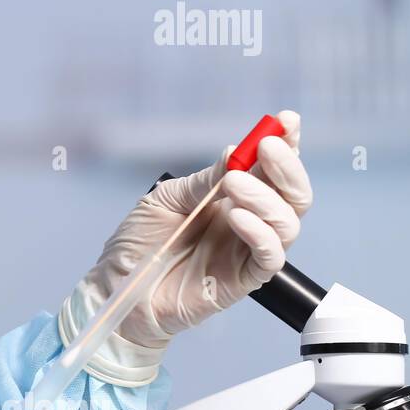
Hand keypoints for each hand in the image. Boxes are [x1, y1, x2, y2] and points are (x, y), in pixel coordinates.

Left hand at [65, 110, 312, 382]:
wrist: (116, 288)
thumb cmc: (139, 244)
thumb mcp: (166, 199)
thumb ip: (203, 181)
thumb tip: (235, 153)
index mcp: (232, 198)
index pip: (271, 170)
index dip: (286, 144)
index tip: (287, 120)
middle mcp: (248, 222)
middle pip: (292, 195)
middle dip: (286, 167)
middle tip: (265, 148)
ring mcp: (247, 251)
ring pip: (287, 222)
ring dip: (266, 197)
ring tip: (232, 184)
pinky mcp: (243, 280)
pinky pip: (269, 256)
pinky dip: (260, 233)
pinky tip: (236, 217)